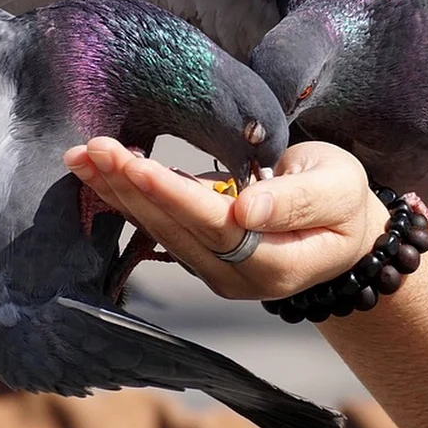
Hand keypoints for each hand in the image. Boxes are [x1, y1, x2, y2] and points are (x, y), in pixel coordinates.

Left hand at [63, 137, 387, 299]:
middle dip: (130, 188)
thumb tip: (245, 210)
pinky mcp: (200, 257)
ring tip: (83, 157)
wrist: (345, 231)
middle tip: (93, 149)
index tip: (136, 165)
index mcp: (276, 264)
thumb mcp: (338, 191)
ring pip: (157, 231)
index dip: (173, 196)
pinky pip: (158, 227)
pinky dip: (127, 198)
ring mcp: (215, 272)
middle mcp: (238, 278)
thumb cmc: (344, 202)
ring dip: (117, 193)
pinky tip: (99, 173)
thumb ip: (295, 202)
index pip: (214, 227)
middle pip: (175, 231)